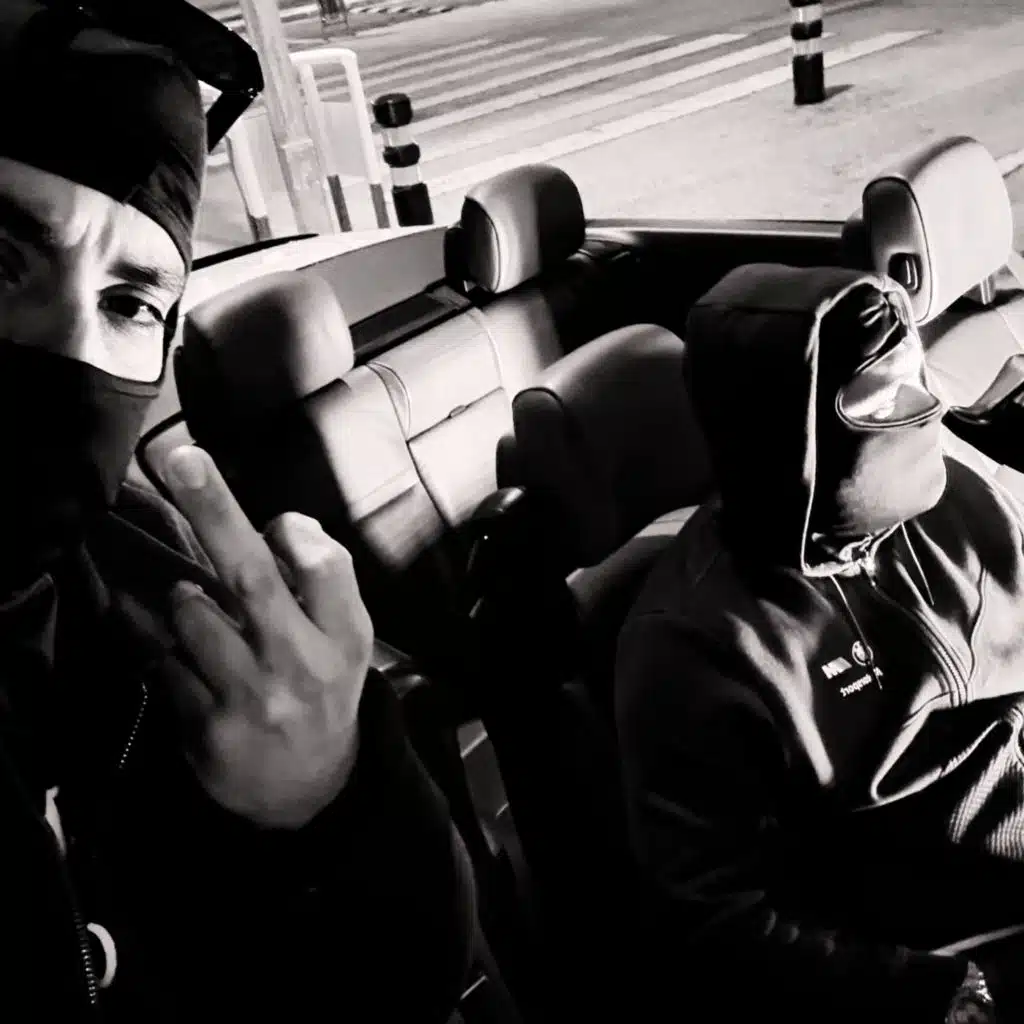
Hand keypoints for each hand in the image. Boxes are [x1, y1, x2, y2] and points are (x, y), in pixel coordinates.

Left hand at [161, 444, 373, 829]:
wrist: (308, 790)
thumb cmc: (324, 693)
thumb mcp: (348, 640)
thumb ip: (325, 583)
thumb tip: (284, 525)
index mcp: (345, 638)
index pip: (324, 565)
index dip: (294, 532)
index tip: (278, 525)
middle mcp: (301, 665)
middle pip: (251, 576)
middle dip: (214, 510)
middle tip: (180, 458)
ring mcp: (250, 699)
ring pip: (192, 614)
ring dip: (183, 597)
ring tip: (198, 609)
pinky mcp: (205, 727)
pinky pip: (162, 660)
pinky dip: (158, 640)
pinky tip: (170, 644)